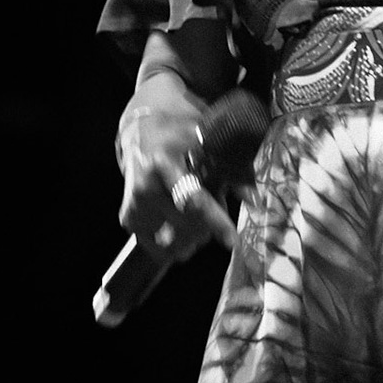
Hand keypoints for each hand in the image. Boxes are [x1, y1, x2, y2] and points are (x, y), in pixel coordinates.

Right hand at [116, 81, 237, 263]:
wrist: (140, 133)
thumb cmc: (178, 137)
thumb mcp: (205, 144)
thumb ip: (231, 171)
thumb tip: (254, 200)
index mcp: (164, 163)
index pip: (193, 200)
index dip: (215, 222)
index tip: (233, 241)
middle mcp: (145, 186)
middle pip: (188, 226)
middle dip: (209, 224)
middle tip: (212, 202)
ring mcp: (134, 205)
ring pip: (175, 243)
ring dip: (193, 236)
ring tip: (192, 210)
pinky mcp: (128, 219)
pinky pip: (160, 249)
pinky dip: (175, 243)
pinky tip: (176, 222)